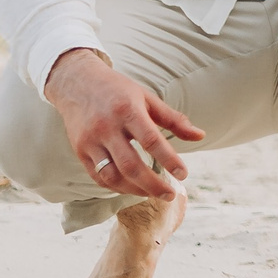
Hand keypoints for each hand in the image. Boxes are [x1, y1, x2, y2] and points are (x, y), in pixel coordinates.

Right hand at [44, 48, 204, 200]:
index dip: (169, 160)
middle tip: (170, 194)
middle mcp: (107, 127)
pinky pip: (98, 176)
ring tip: (152, 194)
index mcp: (128, 110)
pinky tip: (132, 188)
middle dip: (152, 185)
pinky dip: (116, 187)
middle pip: (130, 165)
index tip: (183, 174)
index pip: (151, 140)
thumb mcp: (147, 98)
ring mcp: (90, 141)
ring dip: (134, 190)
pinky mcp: (80, 151)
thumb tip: (200, 136)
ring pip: (112, 176)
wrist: (77, 83)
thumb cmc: (119, 90)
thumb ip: (173, 119)